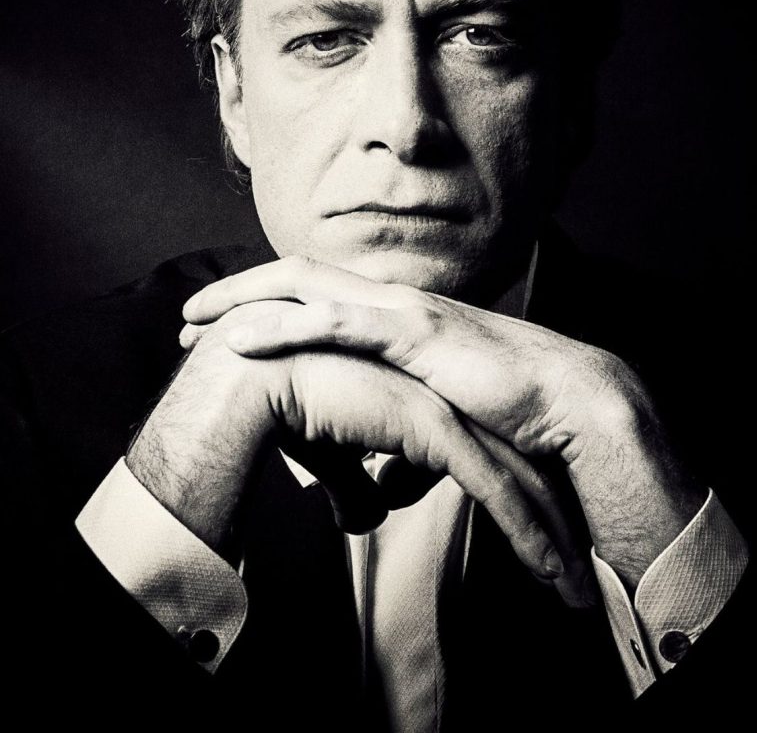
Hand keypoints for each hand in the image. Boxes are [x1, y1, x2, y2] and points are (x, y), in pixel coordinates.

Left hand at [182, 255, 706, 586]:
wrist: (566, 402)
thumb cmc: (509, 410)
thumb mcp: (442, 423)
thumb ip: (407, 443)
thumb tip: (383, 481)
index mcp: (400, 315)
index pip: (320, 297)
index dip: (267, 308)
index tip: (221, 331)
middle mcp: (395, 300)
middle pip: (297, 277)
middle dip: (238, 291)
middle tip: (188, 317)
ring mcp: (402, 309)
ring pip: (304, 287)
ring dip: (244, 300)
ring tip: (193, 320)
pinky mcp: (414, 331)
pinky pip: (334, 322)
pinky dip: (282, 326)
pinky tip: (240, 340)